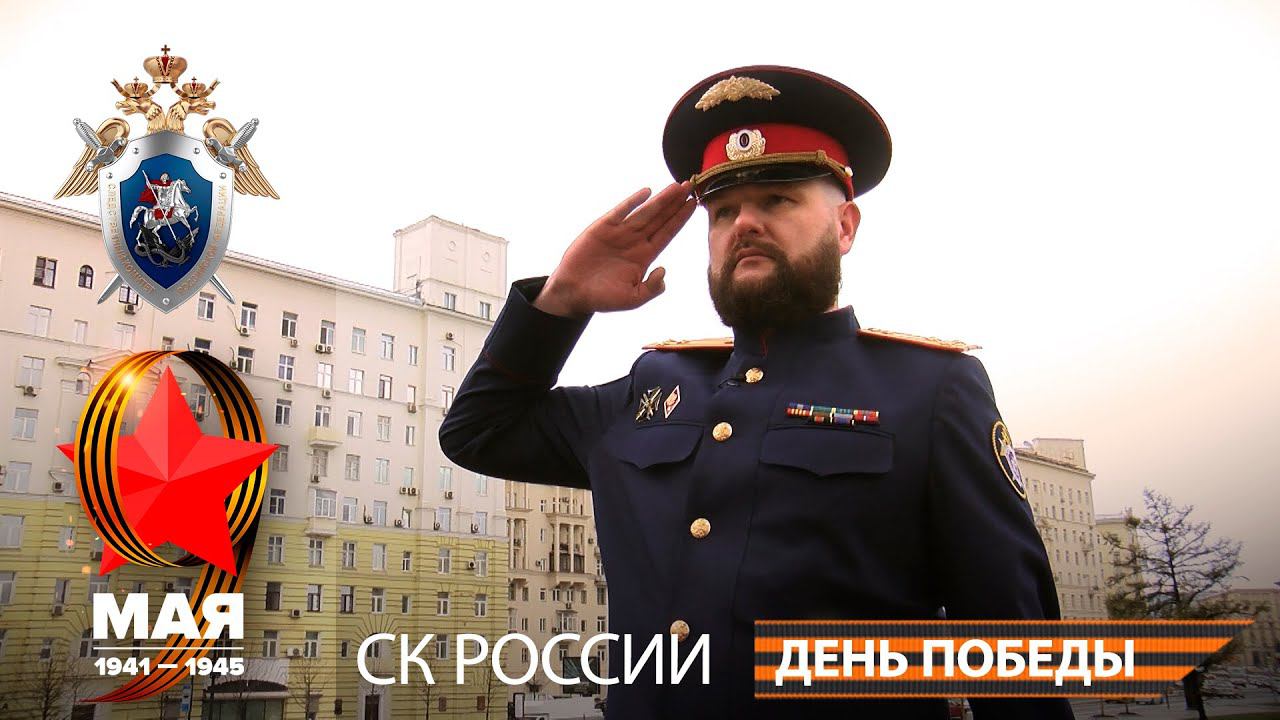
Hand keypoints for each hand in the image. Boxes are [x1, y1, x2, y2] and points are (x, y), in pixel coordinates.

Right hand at [535, 181, 696, 316]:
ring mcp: (620, 233)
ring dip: (661, 199)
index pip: (667, 233)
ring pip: (645, 212)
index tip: (693, 205)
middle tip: (691, 185)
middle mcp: (635, 241)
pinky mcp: (603, 227)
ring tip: (677, 186)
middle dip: (675, 203)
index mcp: (644, 256)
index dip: (680, 219)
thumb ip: (652, 288)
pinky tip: (647, 192)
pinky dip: (633, 202)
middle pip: (660, 218)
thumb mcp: (633, 299)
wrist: (573, 293)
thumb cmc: (603, 298)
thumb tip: (663, 269)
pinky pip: (621, 211)